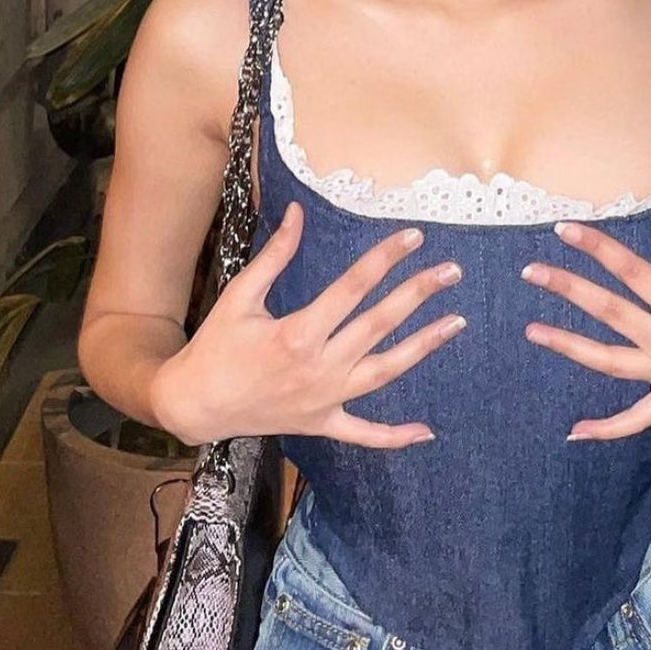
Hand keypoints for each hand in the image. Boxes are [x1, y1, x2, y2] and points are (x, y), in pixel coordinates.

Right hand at [152, 201, 466, 447]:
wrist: (194, 405)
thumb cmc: (215, 347)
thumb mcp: (240, 295)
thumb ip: (275, 255)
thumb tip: (297, 213)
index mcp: (297, 333)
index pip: (353, 287)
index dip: (385, 258)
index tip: (413, 237)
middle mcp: (318, 368)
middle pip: (379, 324)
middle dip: (418, 293)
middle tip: (452, 270)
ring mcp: (324, 400)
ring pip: (385, 372)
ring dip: (423, 347)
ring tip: (456, 322)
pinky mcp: (322, 424)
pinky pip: (364, 433)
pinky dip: (395, 436)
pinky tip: (427, 432)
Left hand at [520, 189, 650, 439]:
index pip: (634, 274)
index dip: (599, 249)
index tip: (566, 231)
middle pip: (610, 313)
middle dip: (568, 289)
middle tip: (532, 271)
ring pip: (608, 362)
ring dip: (569, 346)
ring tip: (532, 331)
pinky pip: (634, 419)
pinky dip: (605, 428)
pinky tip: (574, 431)